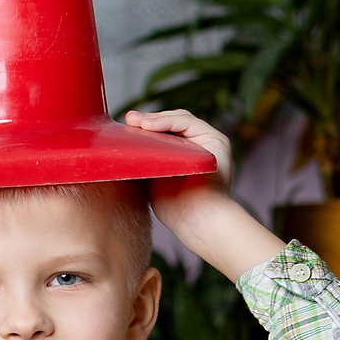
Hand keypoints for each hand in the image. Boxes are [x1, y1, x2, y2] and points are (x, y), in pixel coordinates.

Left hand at [122, 108, 286, 280]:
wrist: (197, 220)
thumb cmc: (175, 208)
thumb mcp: (154, 178)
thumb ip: (147, 160)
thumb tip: (123, 146)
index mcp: (186, 154)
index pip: (165, 132)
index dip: (146, 126)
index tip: (124, 127)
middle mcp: (200, 146)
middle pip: (172, 123)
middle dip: (148, 119)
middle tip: (128, 119)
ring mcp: (210, 142)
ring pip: (179, 119)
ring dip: (155, 118)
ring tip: (135, 122)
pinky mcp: (217, 141)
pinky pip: (188, 123)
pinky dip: (167, 122)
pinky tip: (148, 126)